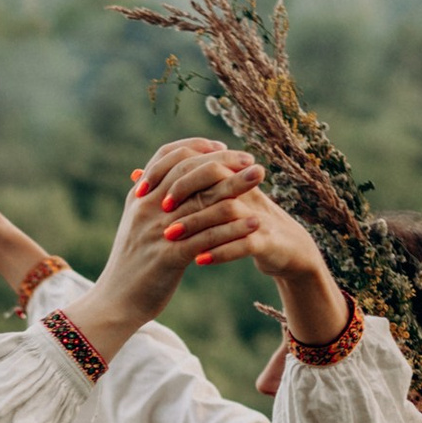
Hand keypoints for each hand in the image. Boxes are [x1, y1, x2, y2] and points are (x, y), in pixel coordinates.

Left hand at [137, 140, 345, 338]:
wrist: (285, 249)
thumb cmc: (239, 224)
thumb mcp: (211, 202)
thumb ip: (174, 187)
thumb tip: (136, 173)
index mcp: (230, 178)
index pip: (199, 161)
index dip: (171, 171)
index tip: (142, 189)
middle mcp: (244, 191)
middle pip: (215, 176)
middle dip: (184, 191)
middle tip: (160, 208)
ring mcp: (257, 215)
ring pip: (227, 211)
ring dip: (198, 223)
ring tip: (171, 236)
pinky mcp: (268, 241)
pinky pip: (244, 244)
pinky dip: (221, 252)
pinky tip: (198, 261)